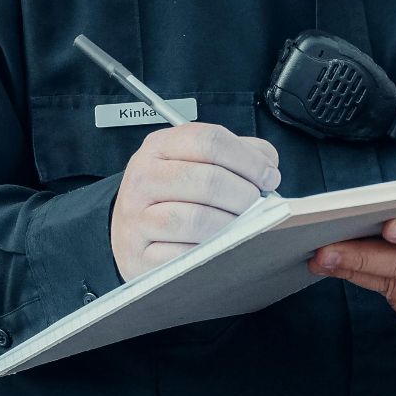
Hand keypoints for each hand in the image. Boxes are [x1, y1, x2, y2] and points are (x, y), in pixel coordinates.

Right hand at [110, 122, 280, 280]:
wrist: (127, 231)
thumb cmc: (168, 195)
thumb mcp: (194, 161)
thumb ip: (235, 153)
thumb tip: (267, 164)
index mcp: (160, 146)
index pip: (210, 141)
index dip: (248, 159)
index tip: (268, 176)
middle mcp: (144, 177)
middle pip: (208, 180)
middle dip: (244, 195)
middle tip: (257, 205)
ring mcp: (137, 216)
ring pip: (197, 219)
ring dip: (230, 225)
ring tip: (241, 226)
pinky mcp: (139, 253)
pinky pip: (184, 254)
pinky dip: (209, 252)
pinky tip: (217, 246)